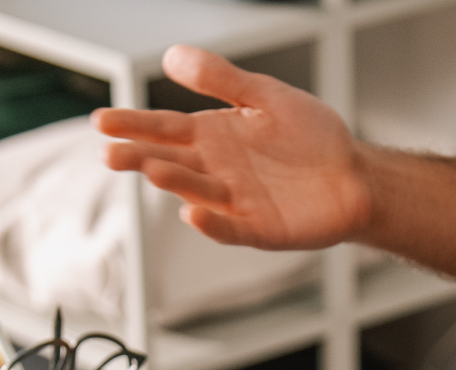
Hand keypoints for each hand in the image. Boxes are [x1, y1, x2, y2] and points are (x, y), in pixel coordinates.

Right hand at [93, 46, 371, 250]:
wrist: (354, 174)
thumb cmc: (311, 136)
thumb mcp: (265, 95)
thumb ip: (222, 79)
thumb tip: (172, 55)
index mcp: (213, 135)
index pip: (164, 129)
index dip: (133, 125)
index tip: (101, 121)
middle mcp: (217, 169)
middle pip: (171, 161)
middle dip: (139, 156)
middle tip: (109, 152)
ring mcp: (236, 201)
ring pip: (197, 191)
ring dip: (174, 182)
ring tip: (152, 169)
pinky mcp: (260, 228)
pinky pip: (231, 227)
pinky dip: (213, 224)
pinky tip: (193, 215)